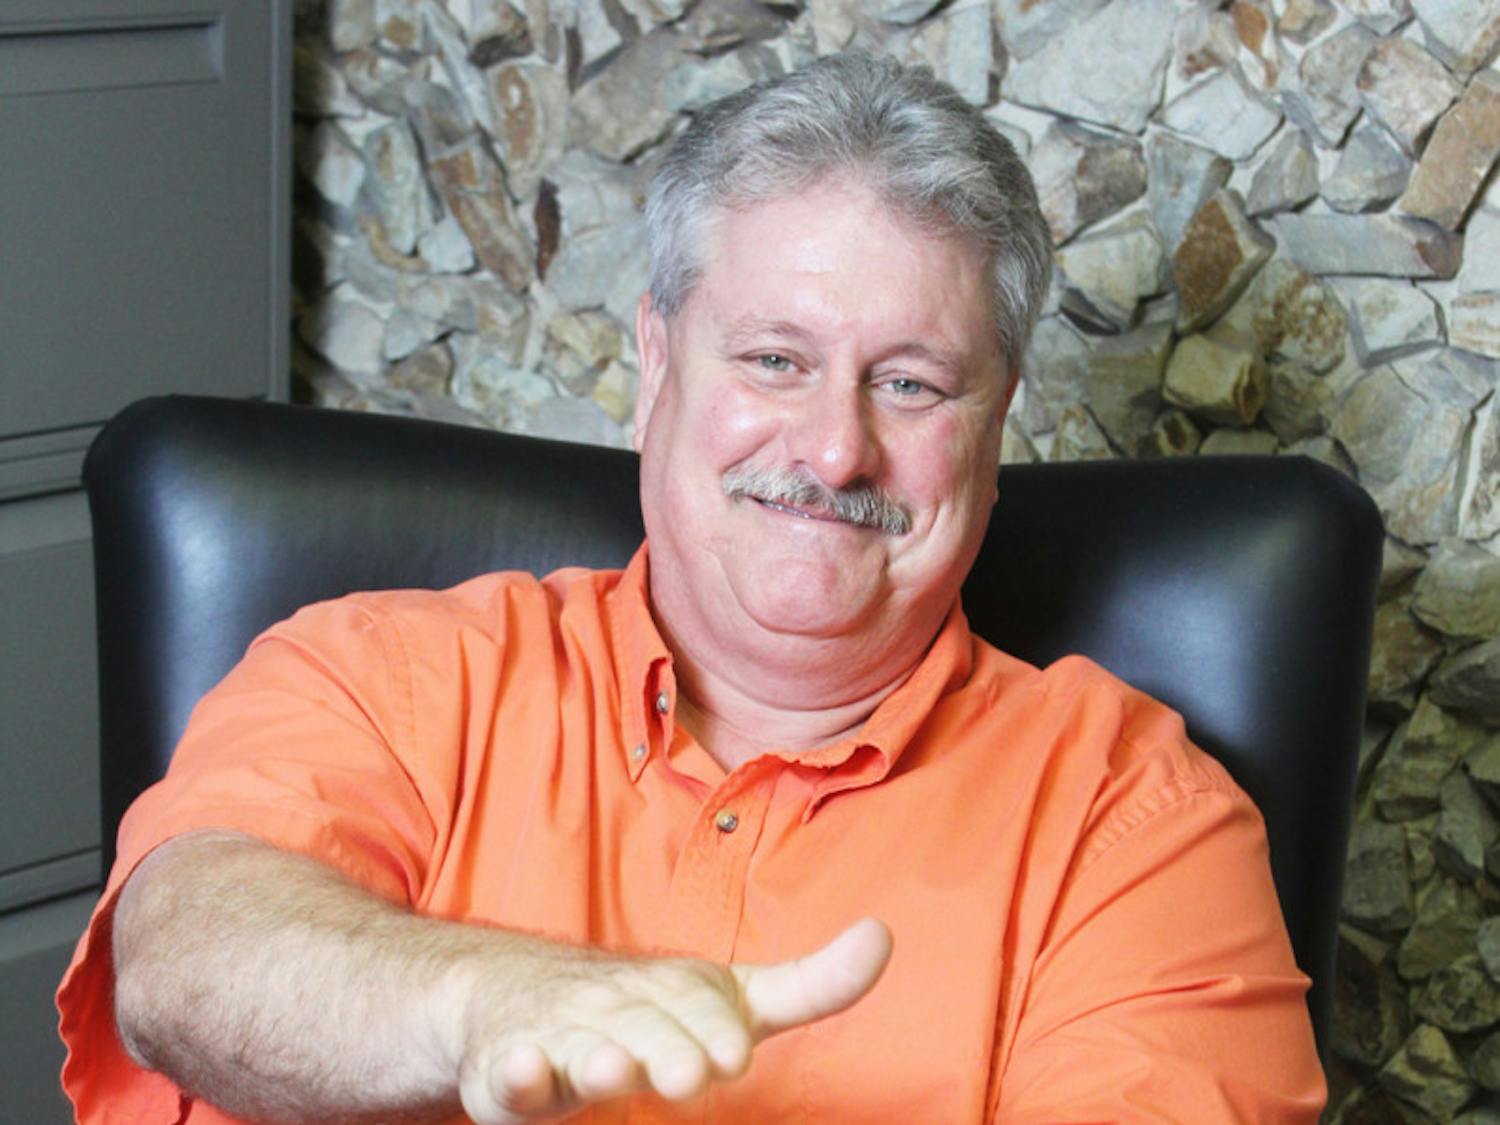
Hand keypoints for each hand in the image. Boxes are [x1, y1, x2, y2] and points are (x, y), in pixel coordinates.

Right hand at [456, 918, 892, 1123]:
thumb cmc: (651, 1008)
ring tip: (615, 1068)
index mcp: (678, 992)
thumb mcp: (734, 995)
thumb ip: (810, 983)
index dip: (717, 1029)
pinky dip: (517, 1071)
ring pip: (582, 1050)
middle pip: (646, 1032)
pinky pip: (513, 1074)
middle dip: (668, 1050)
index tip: (735, 1051)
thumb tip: (885, 935)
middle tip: (692, 1073)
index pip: (703, 1009)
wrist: (520, 995)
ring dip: (597, 1057)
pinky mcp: (514, 1071)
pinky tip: (524, 1069)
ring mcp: (566, 1039)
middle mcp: (622, 1010)